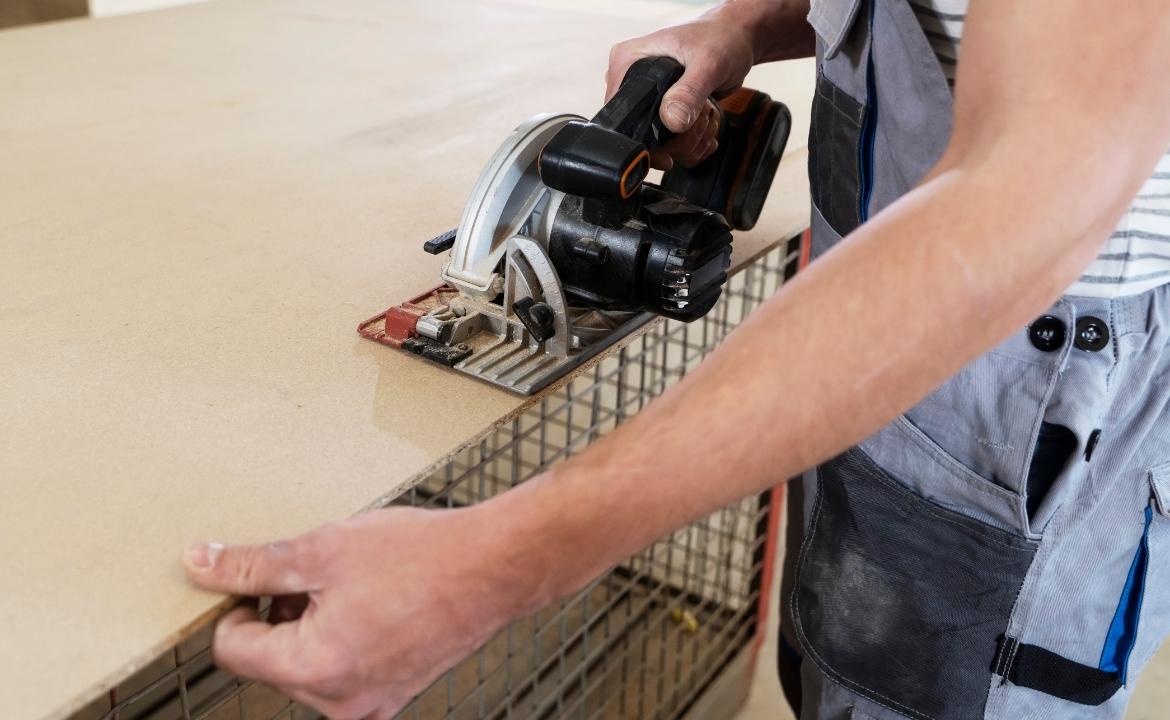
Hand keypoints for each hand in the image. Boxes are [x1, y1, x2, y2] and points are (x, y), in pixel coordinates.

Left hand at [182, 506, 534, 719]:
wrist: (496, 566)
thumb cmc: (420, 555)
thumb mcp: (323, 550)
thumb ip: (254, 566)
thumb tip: (199, 564)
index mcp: (313, 668)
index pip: (232, 650)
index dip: (236, 606)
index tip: (265, 578)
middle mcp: (339, 702)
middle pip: (270, 662)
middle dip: (280, 618)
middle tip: (321, 575)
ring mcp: (370, 704)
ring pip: (306, 668)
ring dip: (312, 629)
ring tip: (355, 587)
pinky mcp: (394, 695)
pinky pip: (344, 674)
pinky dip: (345, 641)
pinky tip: (375, 604)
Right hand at [605, 7, 757, 168]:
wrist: (737, 39)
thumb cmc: (721, 38)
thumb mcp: (708, 63)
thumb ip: (689, 92)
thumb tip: (672, 120)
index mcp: (627, 63)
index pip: (620, 113)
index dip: (644, 135)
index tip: (675, 140)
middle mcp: (630, 83)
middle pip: (640, 135)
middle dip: (678, 140)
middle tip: (702, 118)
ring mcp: (646, 99)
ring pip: (658, 145)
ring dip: (690, 141)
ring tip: (707, 115)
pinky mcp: (661, 111)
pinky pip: (671, 144)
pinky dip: (694, 142)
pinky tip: (706, 123)